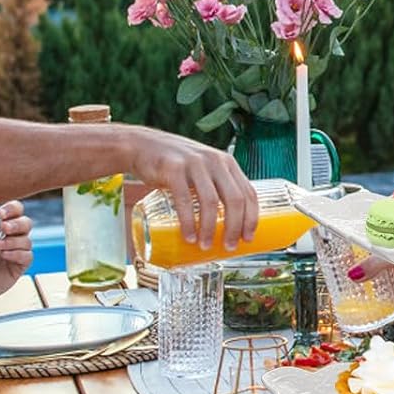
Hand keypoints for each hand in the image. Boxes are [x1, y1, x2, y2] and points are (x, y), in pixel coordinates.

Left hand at [0, 201, 32, 308]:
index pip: (14, 210)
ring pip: (26, 240)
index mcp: (0, 225)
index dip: (11, 209)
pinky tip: (3, 255)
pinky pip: (27, 256)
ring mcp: (17, 250)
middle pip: (26, 223)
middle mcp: (11, 236)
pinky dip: (16, 254)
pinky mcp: (20, 265)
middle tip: (3, 228)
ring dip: (12, 241)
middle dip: (16, 224)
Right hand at [126, 129, 258, 250]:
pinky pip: (184, 200)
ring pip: (211, 201)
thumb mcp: (203, 170)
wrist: (141, 145)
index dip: (251, 218)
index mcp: (227, 163)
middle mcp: (214, 161)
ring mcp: (194, 164)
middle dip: (234, 228)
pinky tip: (189, 236)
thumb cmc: (176, 165)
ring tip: (205, 246)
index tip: (248, 239)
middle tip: (229, 247)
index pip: (248, 192)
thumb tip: (227, 225)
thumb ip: (216, 187)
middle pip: (234, 199)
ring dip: (210, 228)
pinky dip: (188, 222)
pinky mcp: (173, 169)